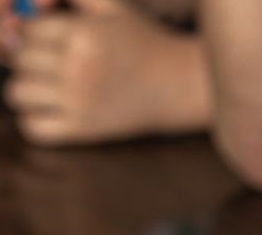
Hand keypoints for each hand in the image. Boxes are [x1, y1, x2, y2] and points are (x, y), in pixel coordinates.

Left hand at [2, 0, 208, 144]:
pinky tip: (44, 112)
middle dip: (26, 60)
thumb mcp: (112, 8)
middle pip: (19, 60)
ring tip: (39, 88)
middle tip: (44, 66)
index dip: (30, 35)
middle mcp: (78, 68)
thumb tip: (33, 3)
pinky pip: (35, 127)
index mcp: (82, 34)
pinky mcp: (85, 129)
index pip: (28, 31)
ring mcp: (80, 101)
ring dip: (22, 89)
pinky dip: (30, 120)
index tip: (44, 43)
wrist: (178, 86)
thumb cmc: (143, 43)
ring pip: (18, 93)